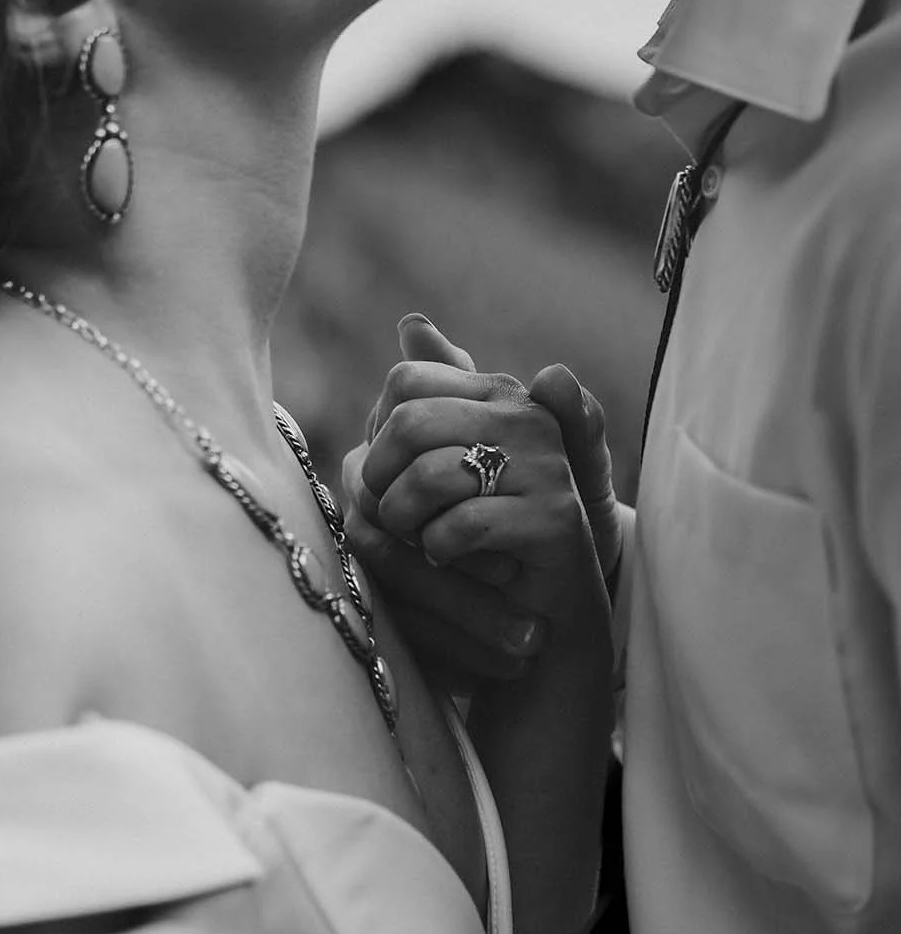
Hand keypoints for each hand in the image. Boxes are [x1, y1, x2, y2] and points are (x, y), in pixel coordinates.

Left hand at [344, 317, 615, 688]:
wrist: (547, 612)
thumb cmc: (487, 538)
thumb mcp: (454, 463)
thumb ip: (434, 396)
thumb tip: (412, 321)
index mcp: (498, 395)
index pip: (404, 384)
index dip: (378, 437)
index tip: (386, 479)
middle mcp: (525, 418)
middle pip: (407, 425)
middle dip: (382, 482)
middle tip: (394, 520)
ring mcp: (546, 466)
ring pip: (428, 476)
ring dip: (405, 524)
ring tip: (420, 543)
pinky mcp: (556, 518)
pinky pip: (461, 526)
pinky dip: (440, 551)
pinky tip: (450, 560)